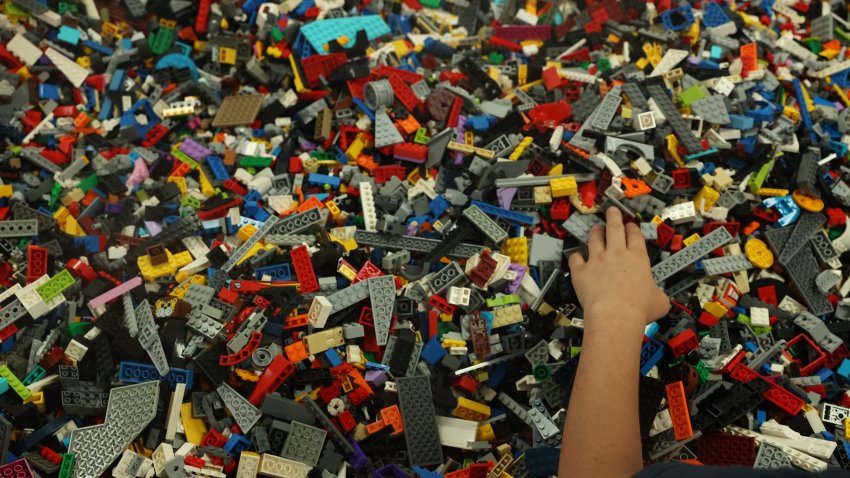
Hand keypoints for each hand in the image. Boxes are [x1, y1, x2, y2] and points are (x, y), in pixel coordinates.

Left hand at [568, 207, 669, 325]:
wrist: (615, 315)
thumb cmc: (639, 309)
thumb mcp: (660, 302)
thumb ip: (658, 294)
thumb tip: (659, 298)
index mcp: (637, 258)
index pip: (635, 236)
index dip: (632, 228)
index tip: (630, 225)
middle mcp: (616, 255)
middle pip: (614, 229)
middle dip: (614, 218)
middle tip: (612, 211)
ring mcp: (597, 261)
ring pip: (594, 240)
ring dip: (595, 232)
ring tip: (595, 227)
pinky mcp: (581, 271)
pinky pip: (576, 259)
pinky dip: (576, 256)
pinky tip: (576, 256)